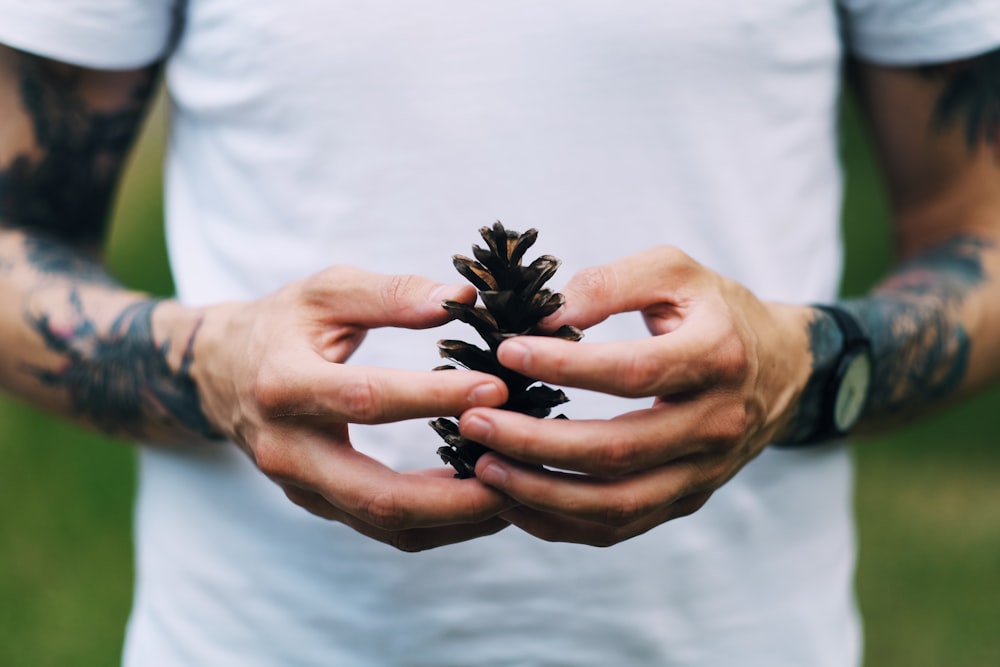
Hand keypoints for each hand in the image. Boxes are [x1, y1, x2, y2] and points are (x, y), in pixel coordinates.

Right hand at [191, 266, 512, 550]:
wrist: (223, 373)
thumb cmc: (283, 324)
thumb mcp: (327, 291)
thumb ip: (392, 294)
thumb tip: (462, 297)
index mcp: (284, 385)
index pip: (367, 399)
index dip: (433, 398)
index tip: (495, 389)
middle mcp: (287, 449)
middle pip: (377, 495)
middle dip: (455, 495)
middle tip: (517, 471)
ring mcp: (302, 486)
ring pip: (386, 525)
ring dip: (455, 519)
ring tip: (514, 492)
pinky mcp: (319, 504)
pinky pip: (384, 527)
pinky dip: (437, 521)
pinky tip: (481, 497)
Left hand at [458, 246, 812, 545]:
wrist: (781, 366)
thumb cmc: (716, 310)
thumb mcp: (675, 271)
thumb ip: (613, 283)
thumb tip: (548, 315)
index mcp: (717, 357)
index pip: (632, 372)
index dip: (565, 366)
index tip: (506, 352)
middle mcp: (716, 424)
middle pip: (618, 451)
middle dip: (535, 441)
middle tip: (472, 422)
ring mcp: (704, 472)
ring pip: (617, 504)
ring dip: (542, 492)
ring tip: (482, 467)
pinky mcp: (688, 500)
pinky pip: (620, 526)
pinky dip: (563, 522)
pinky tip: (515, 500)